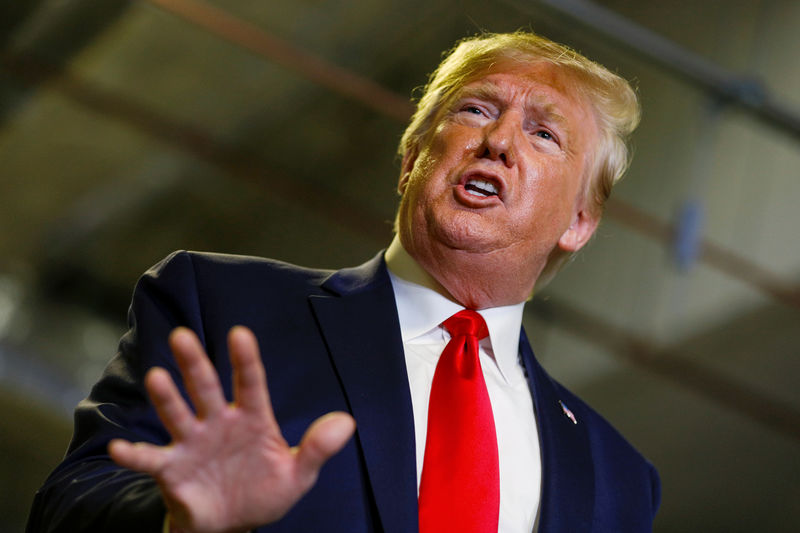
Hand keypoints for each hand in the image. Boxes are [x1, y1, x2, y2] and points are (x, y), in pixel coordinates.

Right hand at [109, 326, 355, 532]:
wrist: (233, 524)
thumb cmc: (264, 490)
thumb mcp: (298, 474)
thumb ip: (318, 448)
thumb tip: (347, 422)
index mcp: (252, 418)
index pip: (250, 383)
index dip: (245, 360)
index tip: (240, 333)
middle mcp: (219, 422)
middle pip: (206, 388)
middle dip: (195, 364)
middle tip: (182, 335)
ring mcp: (193, 443)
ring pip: (177, 415)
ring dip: (167, 397)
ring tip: (156, 377)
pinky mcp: (172, 469)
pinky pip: (151, 460)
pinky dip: (134, 457)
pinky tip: (120, 450)